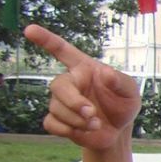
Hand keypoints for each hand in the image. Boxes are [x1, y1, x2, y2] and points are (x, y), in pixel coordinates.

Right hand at [24, 24, 140, 150]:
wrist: (118, 131)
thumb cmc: (123, 104)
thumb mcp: (130, 91)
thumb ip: (120, 81)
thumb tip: (106, 72)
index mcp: (83, 69)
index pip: (62, 50)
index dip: (45, 39)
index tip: (30, 30)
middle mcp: (69, 82)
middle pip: (57, 85)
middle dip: (74, 102)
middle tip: (92, 113)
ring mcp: (60, 101)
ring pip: (57, 107)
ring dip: (78, 120)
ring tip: (96, 124)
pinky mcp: (57, 120)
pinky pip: (51, 123)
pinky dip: (67, 130)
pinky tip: (82, 131)